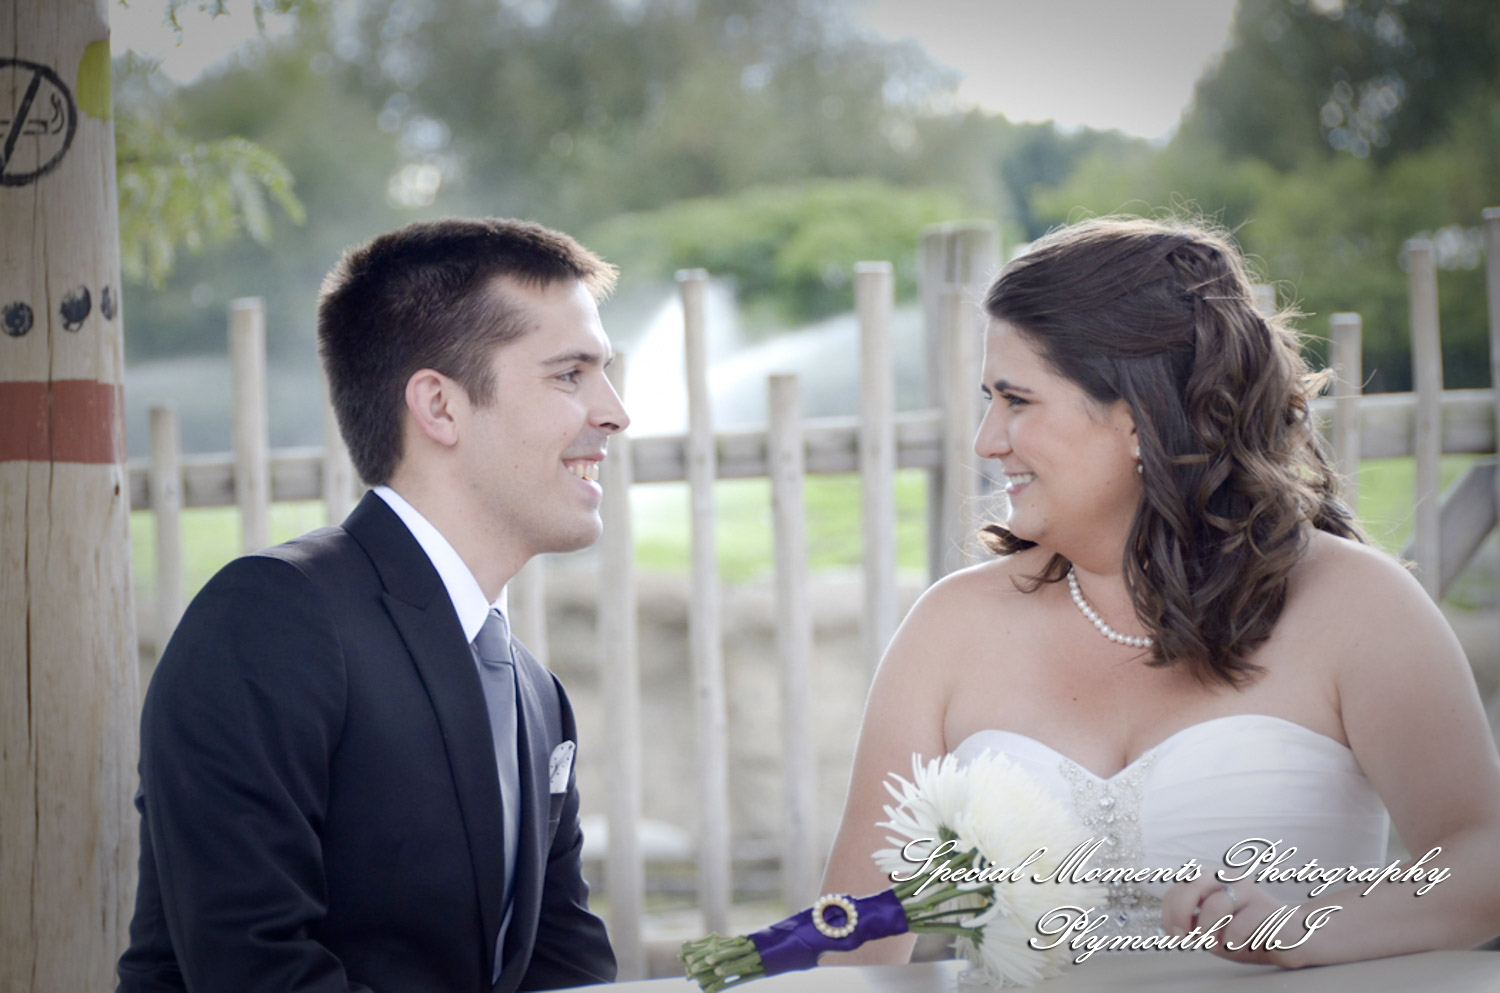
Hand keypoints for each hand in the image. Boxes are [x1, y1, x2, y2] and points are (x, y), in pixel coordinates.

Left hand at [1161, 877, 1315, 967]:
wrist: (1296, 941)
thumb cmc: (1250, 934)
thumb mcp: (1215, 929)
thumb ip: (1194, 923)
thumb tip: (1174, 928)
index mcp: (1214, 881)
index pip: (1178, 888)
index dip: (1169, 913)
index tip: (1175, 937)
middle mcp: (1230, 880)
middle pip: (1192, 885)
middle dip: (1181, 914)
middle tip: (1185, 938)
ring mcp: (1250, 892)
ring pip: (1214, 906)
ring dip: (1209, 932)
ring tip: (1217, 944)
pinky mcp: (1268, 910)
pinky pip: (1238, 927)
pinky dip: (1232, 942)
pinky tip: (1240, 945)